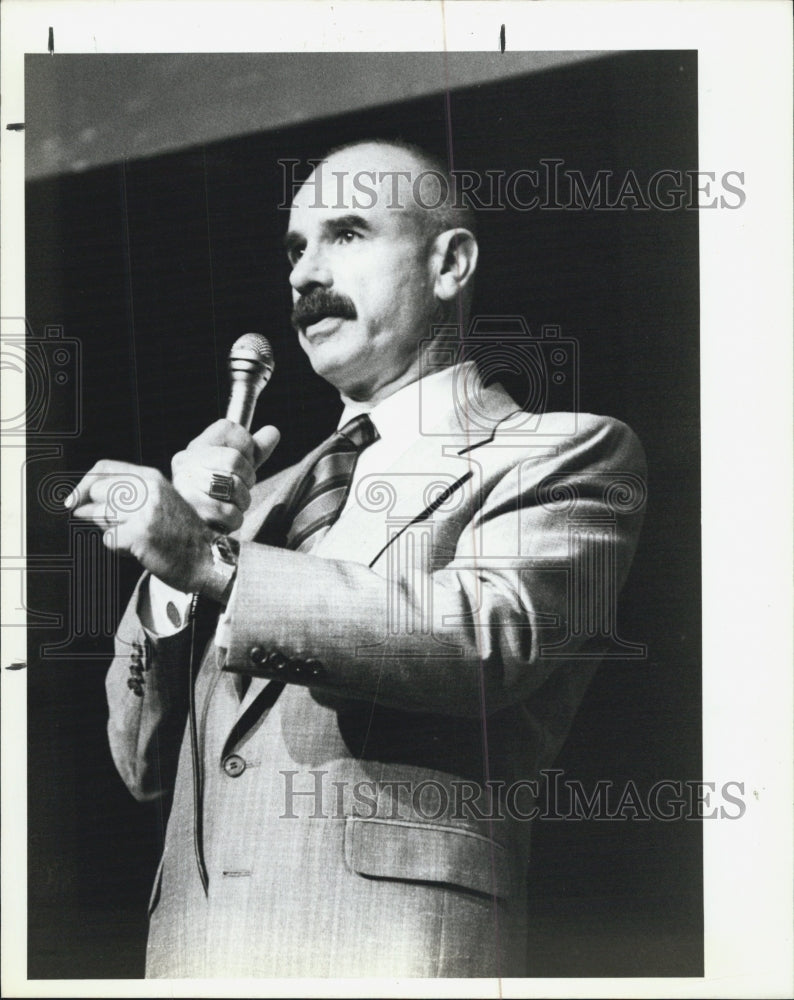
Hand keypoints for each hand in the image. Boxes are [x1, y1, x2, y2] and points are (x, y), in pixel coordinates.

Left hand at [65, 461, 216, 594]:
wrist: (206, 558)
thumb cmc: (180, 535)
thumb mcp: (156, 504)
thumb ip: (122, 497)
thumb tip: (78, 505)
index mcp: (152, 478)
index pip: (104, 468)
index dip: (83, 484)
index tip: (72, 501)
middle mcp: (148, 489)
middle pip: (99, 492)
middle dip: (100, 513)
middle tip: (122, 526)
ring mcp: (144, 510)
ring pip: (101, 515)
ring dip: (112, 530)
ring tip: (136, 537)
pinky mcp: (140, 533)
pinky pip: (109, 539)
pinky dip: (118, 547)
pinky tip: (139, 548)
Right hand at [171, 420, 279, 530]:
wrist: (191, 528)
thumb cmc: (217, 495)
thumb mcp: (237, 468)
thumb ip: (254, 450)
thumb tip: (274, 431)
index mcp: (198, 447)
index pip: (231, 430)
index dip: (248, 451)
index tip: (243, 467)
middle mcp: (185, 463)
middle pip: (234, 460)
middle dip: (247, 479)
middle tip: (238, 490)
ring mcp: (185, 487)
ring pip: (232, 486)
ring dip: (241, 501)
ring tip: (230, 505)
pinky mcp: (190, 514)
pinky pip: (228, 513)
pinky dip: (234, 519)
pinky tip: (223, 518)